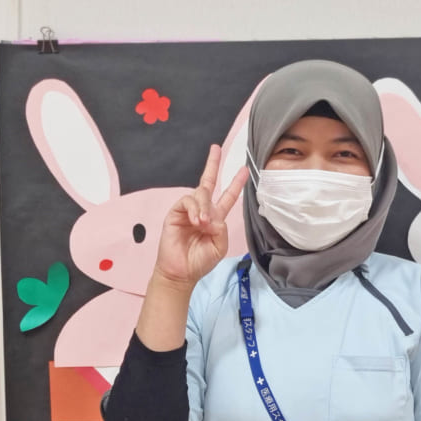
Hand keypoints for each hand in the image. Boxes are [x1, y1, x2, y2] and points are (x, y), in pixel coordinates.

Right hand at [154, 144, 247, 287]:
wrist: (181, 272)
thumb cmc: (200, 262)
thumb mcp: (219, 246)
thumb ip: (222, 230)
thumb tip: (214, 216)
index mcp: (215, 219)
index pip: (227, 197)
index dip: (235, 183)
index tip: (244, 170)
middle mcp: (202, 210)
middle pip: (208, 182)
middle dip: (212, 164)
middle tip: (216, 148)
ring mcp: (188, 210)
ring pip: (200, 194)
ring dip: (204, 208)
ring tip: (202, 224)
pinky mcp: (176, 213)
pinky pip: (187, 201)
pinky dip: (194, 209)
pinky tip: (196, 221)